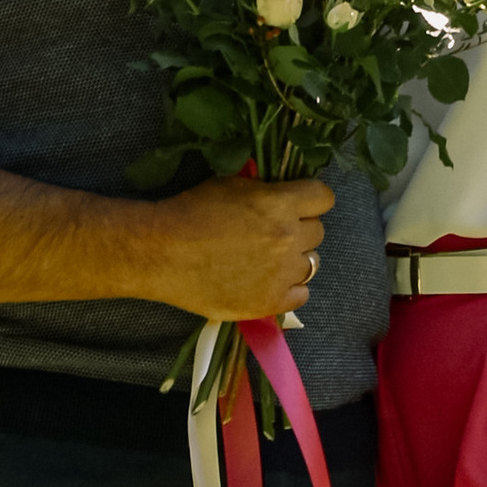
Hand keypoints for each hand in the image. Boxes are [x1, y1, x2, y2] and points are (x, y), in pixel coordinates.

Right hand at [150, 172, 334, 323]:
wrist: (163, 253)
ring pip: (312, 263)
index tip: (299, 203)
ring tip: (272, 259)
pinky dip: (290, 288)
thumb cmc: (193, 211)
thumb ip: (266, 190)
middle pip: (317, 231)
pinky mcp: (269, 302)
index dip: (311, 199)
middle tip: (275, 232)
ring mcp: (281, 274)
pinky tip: (270, 281)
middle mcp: (288, 239)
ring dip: (296, 258)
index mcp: (280, 204)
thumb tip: (284, 192)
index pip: (323, 197)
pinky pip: (302, 295)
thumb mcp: (234, 184)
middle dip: (299, 228)